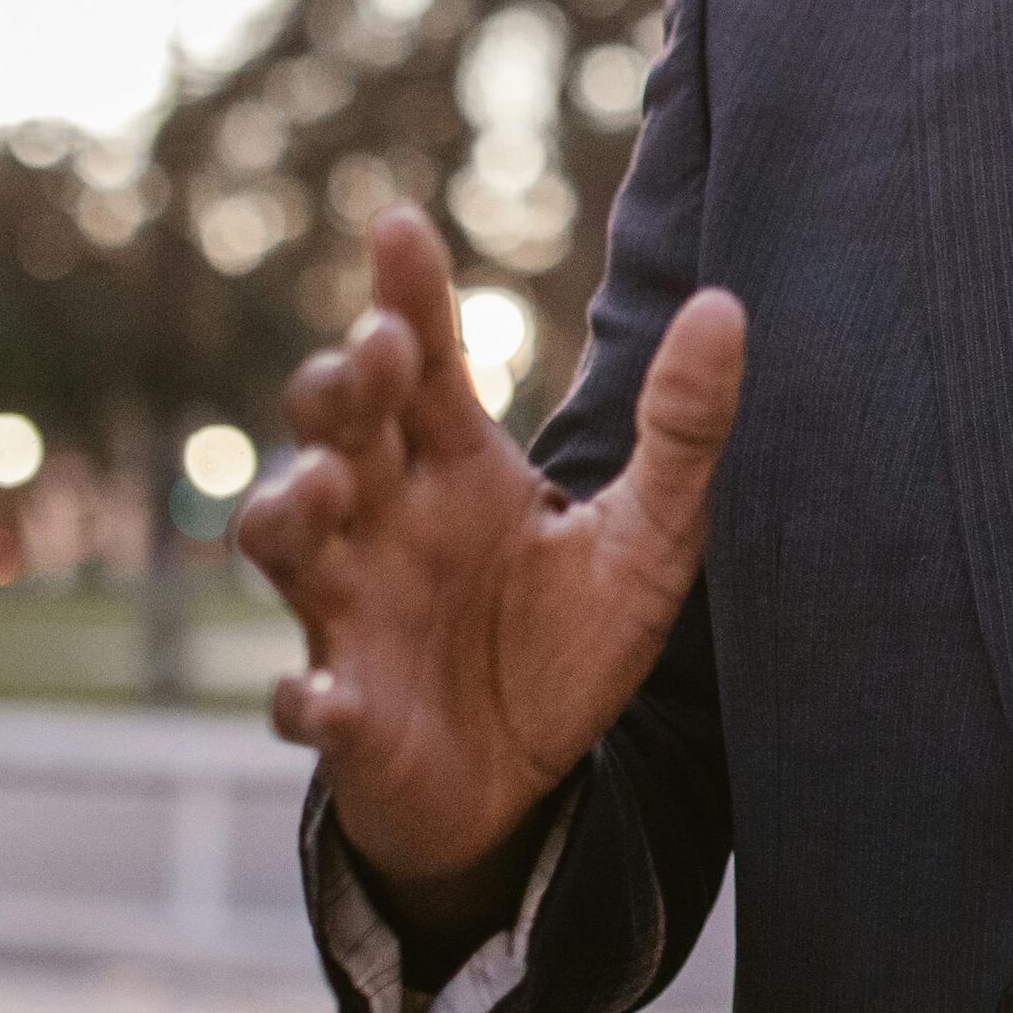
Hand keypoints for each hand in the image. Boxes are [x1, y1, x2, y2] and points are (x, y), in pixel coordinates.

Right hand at [234, 207, 745, 945]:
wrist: (526, 786)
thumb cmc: (570, 644)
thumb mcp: (650, 538)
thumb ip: (682, 428)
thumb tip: (727, 306)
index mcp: (459, 467)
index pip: (423, 362)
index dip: (406, 294)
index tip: (399, 226)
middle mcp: (388, 521)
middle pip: (337, 427)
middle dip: (342, 385)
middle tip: (380, 353)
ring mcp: (352, 611)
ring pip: (286, 541)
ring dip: (293, 509)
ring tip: (332, 486)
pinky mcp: (348, 715)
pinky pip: (303, 702)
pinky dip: (302, 698)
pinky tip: (321, 696)